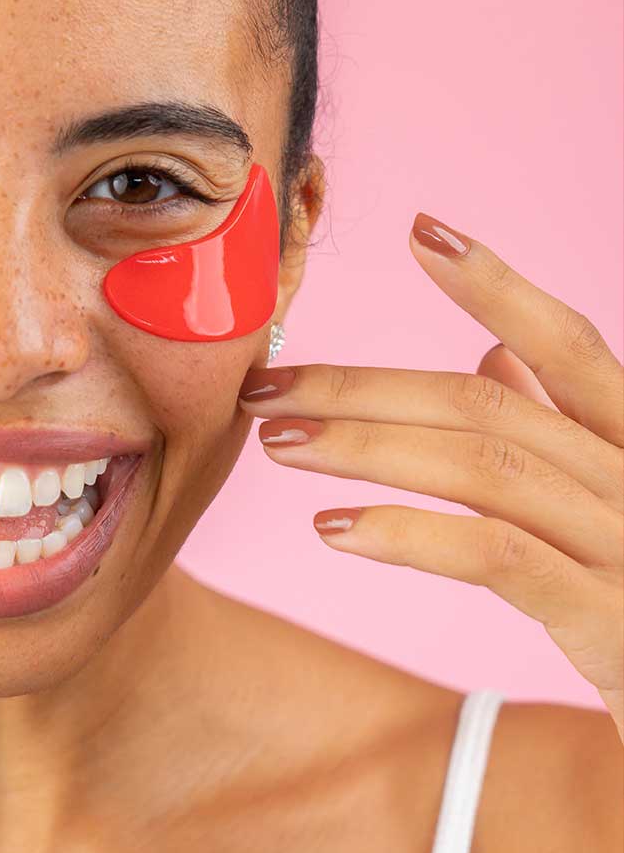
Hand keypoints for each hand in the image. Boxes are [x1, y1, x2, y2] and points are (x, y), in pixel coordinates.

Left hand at [238, 211, 623, 743]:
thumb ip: (560, 426)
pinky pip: (501, 558)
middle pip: (489, 402)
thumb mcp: (610, 511)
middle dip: (364, 384)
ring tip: (276, 442)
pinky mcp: (615, 625)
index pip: (572, 342)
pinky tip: (335, 527)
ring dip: (367, 444)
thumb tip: (491, 353)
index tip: (420, 228)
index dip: (498, 282)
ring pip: (485, 464)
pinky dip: (411, 532)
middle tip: (263, 384)